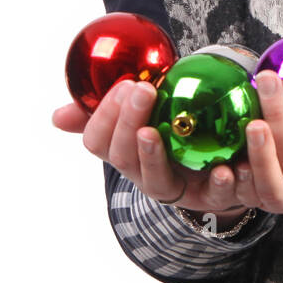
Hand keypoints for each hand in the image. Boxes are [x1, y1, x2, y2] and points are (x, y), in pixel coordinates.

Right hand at [52, 80, 248, 216]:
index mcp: (125, 152)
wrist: (224, 162)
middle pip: (123, 157)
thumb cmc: (177, 127)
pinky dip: (219, 182)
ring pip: (156, 181)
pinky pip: (214, 194)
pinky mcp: (211, 197)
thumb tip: (57, 117)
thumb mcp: (146, 112)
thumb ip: (109, 110)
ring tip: (154, 131)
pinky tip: (225, 168)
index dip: (105, 116)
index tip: (124, 85)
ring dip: (153, 155)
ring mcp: (175, 190)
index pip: (98, 142)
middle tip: (142, 90)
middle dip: (127, 123)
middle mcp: (144, 174)